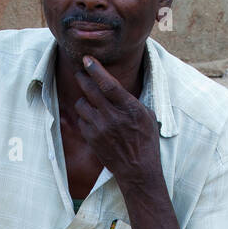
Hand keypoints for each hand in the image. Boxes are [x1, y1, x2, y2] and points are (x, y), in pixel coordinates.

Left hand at [73, 56, 161, 191]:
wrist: (137, 169)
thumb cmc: (146, 141)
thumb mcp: (147, 116)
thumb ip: (130, 101)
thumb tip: (116, 87)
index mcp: (129, 108)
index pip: (108, 84)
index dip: (95, 69)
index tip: (87, 59)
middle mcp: (112, 117)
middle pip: (90, 90)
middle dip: (82, 77)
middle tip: (80, 72)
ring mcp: (100, 129)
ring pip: (82, 104)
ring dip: (84, 99)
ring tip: (89, 99)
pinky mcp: (92, 139)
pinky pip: (81, 120)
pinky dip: (84, 116)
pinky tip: (91, 118)